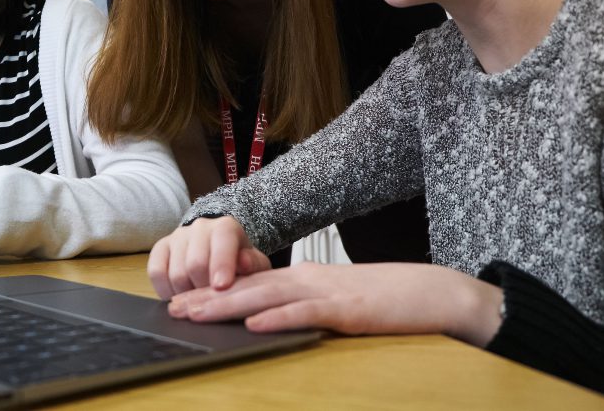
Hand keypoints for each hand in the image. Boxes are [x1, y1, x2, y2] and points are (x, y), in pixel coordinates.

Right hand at [147, 216, 271, 299]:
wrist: (218, 252)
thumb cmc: (239, 263)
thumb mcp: (254, 265)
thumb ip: (253, 265)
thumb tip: (244, 263)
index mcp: (225, 227)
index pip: (222, 242)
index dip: (221, 265)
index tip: (221, 287)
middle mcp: (199, 227)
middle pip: (195, 264)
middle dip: (204, 289)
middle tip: (212, 302)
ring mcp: (177, 236)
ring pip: (175, 273)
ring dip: (187, 295)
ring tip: (199, 300)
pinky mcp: (160, 248)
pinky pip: (155, 272)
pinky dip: (166, 291)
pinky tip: (180, 297)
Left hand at [167, 262, 503, 346]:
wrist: (430, 291)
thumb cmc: (384, 301)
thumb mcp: (336, 303)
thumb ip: (304, 308)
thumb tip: (271, 319)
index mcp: (303, 278)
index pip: (250, 285)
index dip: (214, 294)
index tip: (182, 303)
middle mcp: (307, 279)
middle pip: (248, 288)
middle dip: (208, 298)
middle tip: (173, 310)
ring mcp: (325, 292)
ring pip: (267, 296)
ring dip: (228, 305)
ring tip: (197, 314)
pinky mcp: (346, 309)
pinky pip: (306, 313)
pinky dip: (279, 318)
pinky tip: (254, 324)